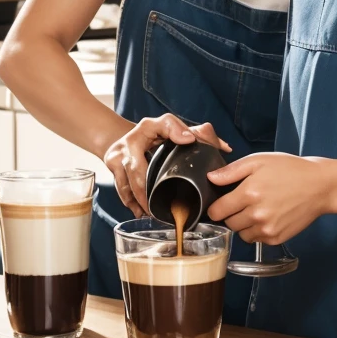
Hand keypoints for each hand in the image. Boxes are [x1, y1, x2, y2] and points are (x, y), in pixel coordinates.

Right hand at [103, 113, 230, 215]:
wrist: (124, 139)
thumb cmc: (154, 137)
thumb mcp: (175, 132)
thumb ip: (201, 136)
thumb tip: (225, 148)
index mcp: (150, 126)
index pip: (165, 123)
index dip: (176, 131)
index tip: (189, 140)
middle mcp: (133, 138)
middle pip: (138, 167)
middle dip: (149, 191)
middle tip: (163, 207)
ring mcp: (118, 153)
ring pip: (127, 182)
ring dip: (140, 201)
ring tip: (154, 214)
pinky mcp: (111, 165)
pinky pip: (121, 189)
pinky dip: (131, 203)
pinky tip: (141, 212)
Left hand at [207, 153, 329, 243]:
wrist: (319, 186)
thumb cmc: (290, 169)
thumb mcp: (259, 160)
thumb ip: (231, 171)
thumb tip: (211, 179)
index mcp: (248, 193)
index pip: (217, 211)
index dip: (216, 207)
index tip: (220, 203)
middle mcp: (256, 215)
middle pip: (229, 223)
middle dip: (232, 214)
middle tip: (244, 202)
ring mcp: (267, 229)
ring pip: (242, 234)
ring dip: (244, 224)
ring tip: (257, 209)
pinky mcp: (276, 238)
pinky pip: (256, 239)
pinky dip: (258, 231)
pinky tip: (268, 216)